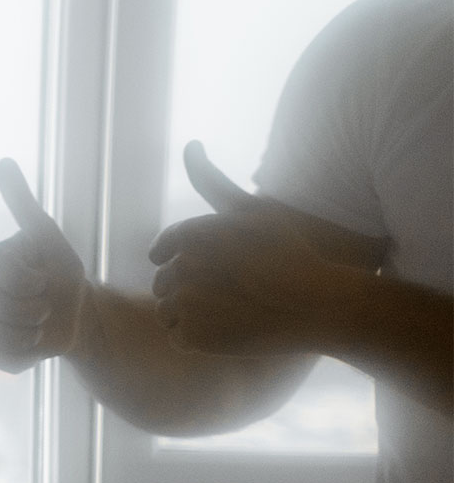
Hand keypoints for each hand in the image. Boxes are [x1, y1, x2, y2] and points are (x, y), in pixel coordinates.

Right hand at [0, 158, 94, 372]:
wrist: (78, 313)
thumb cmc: (61, 270)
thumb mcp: (47, 235)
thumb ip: (21, 202)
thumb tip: (2, 161)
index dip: (26, 280)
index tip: (45, 279)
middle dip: (30, 307)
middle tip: (48, 305)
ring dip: (28, 331)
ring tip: (42, 325)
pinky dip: (20, 353)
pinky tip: (35, 343)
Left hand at [147, 142, 360, 355]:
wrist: (321, 306)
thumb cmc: (289, 254)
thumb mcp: (251, 209)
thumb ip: (211, 180)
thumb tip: (189, 144)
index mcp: (191, 235)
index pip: (162, 249)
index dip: (181, 259)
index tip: (209, 270)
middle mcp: (184, 267)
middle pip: (164, 281)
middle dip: (189, 286)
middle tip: (231, 292)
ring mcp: (188, 304)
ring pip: (167, 310)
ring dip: (190, 313)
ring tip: (231, 311)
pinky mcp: (195, 338)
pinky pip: (178, 336)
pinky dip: (197, 338)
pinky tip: (228, 330)